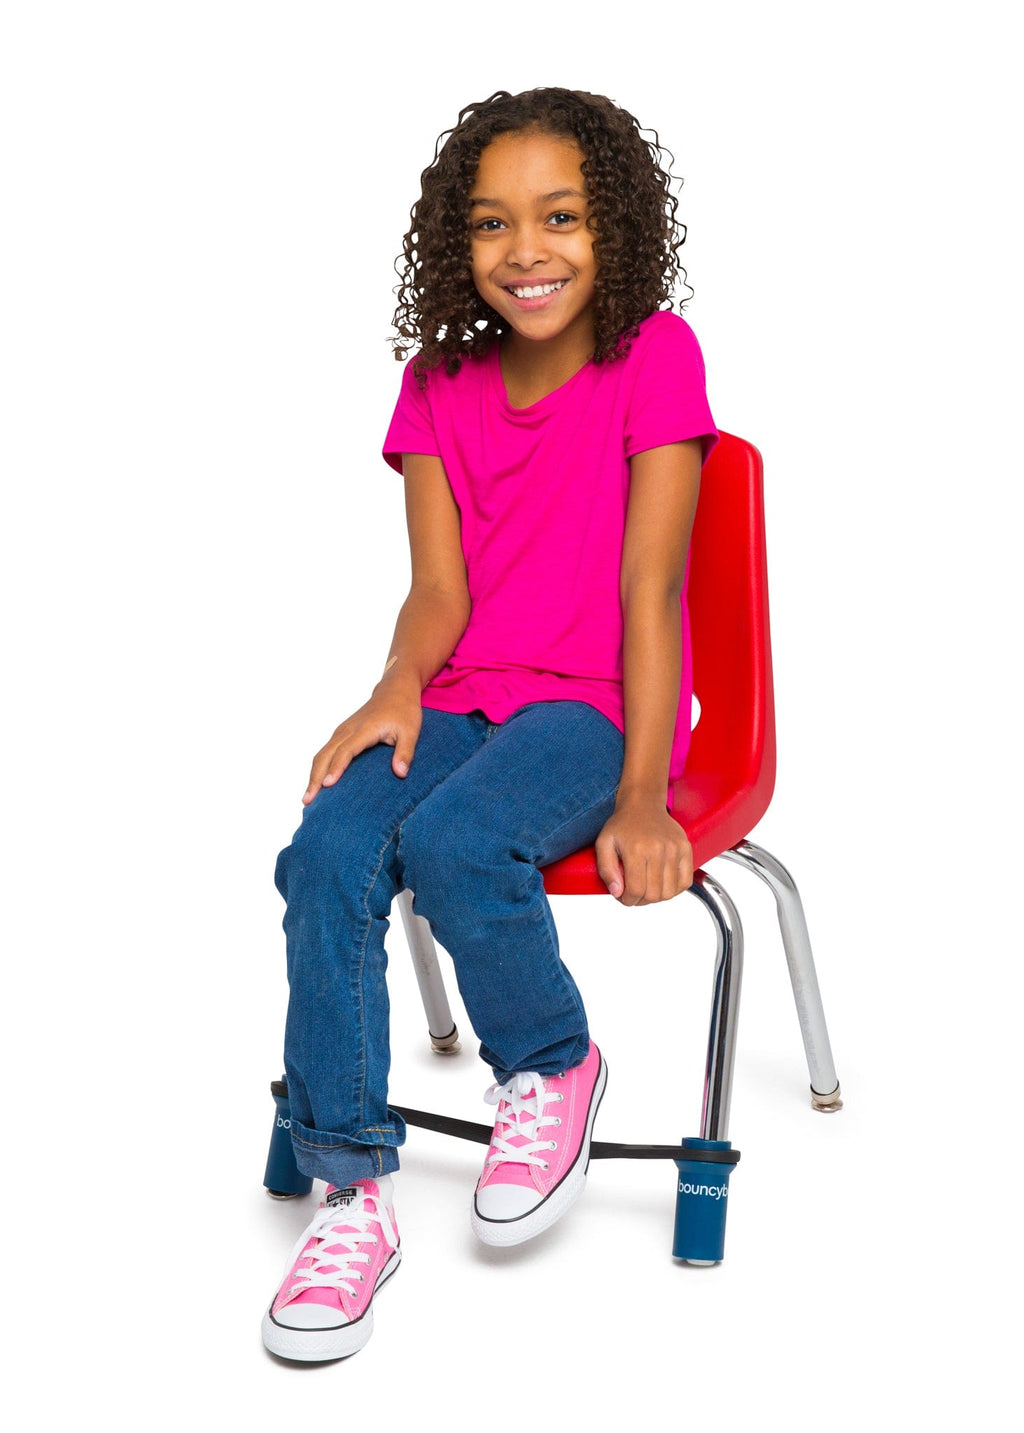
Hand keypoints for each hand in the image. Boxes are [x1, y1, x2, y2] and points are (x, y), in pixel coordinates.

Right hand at [303, 681, 422, 803]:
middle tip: (308, 801)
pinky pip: (325, 752)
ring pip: (321, 754)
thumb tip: (400, 774)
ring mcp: (342, 731)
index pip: (346, 751)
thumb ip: (405, 752)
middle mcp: (348, 730)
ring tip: (308, 798)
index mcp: (364, 729)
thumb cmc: (404, 710)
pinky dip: (318, 768)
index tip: (327, 785)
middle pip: (325, 755)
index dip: (336, 768)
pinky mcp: (341, 733)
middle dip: (315, 778)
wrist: (394, 689)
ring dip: (313, 775)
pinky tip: (317, 783)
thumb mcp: (411, 731)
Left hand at [595, 796, 693, 904]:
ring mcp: (675, 849)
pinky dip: (674, 890)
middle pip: (653, 894)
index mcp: (636, 849)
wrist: (643, 804)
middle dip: (640, 900)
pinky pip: (685, 882)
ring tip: (646, 888)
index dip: (627, 899)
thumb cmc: (623, 825)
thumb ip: (606, 870)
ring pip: (669, 892)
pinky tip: (662, 883)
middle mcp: (658, 849)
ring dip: (656, 897)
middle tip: (633, 893)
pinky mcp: (686, 849)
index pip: (635, 890)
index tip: (623, 896)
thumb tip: (617, 892)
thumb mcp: (604, 843)